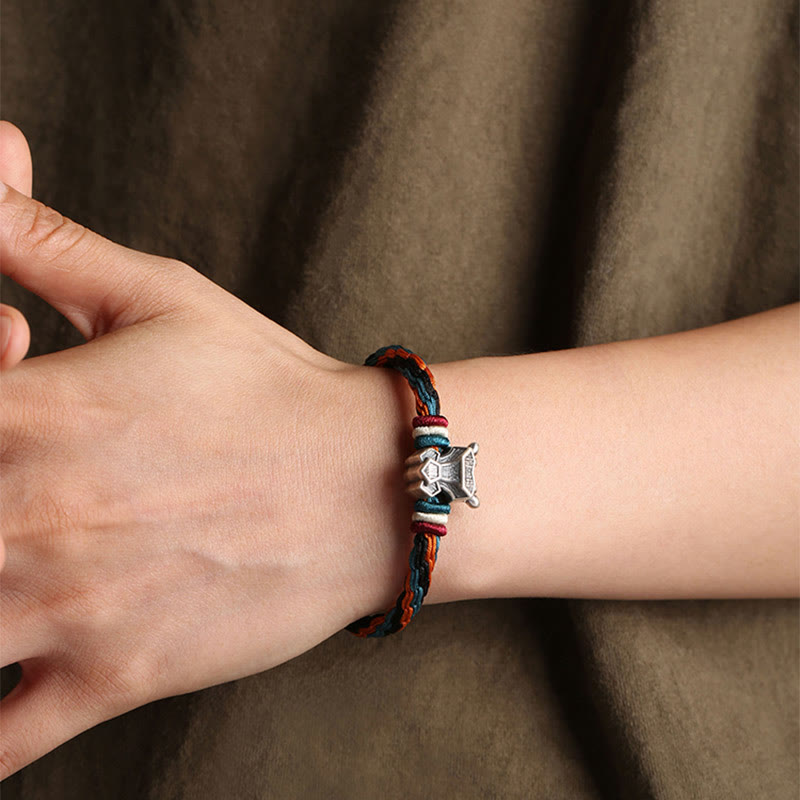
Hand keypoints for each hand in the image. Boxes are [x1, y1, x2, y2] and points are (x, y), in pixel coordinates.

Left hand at [0, 130, 402, 777]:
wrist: (370, 481)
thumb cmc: (270, 388)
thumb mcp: (160, 298)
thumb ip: (41, 242)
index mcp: (26, 416)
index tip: (1, 373)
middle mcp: (25, 518)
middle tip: (19, 492)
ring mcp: (64, 610)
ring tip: (23, 561)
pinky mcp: (114, 676)